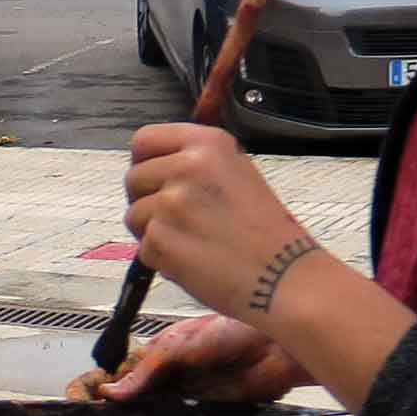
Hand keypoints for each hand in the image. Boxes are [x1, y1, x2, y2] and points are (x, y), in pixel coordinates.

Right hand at [73, 311, 301, 403]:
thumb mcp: (181, 342)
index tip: (81, 395)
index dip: (94, 383)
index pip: (115, 371)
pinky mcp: (201, 412)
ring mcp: (182, 396)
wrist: (277, 349)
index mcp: (156, 352)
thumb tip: (112, 390)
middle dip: (105, 405)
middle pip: (125, 396)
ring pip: (146, 413)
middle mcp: (166, 376)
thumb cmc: (235, 330)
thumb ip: (147, 368)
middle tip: (91, 413)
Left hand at [124, 123, 322, 327]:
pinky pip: (143, 248)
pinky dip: (161, 258)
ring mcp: (171, 203)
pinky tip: (194, 259)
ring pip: (134, 215)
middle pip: (133, 178)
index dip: (145, 161)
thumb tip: (167, 151)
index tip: (155, 177)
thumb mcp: (239, 172)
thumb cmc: (266, 232)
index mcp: (208, 144)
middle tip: (181, 218)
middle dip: (147, 200)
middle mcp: (187, 167)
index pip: (145, 139)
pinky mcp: (161, 239)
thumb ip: (197, 160)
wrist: (283, 276)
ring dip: (154, 231)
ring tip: (193, 240)